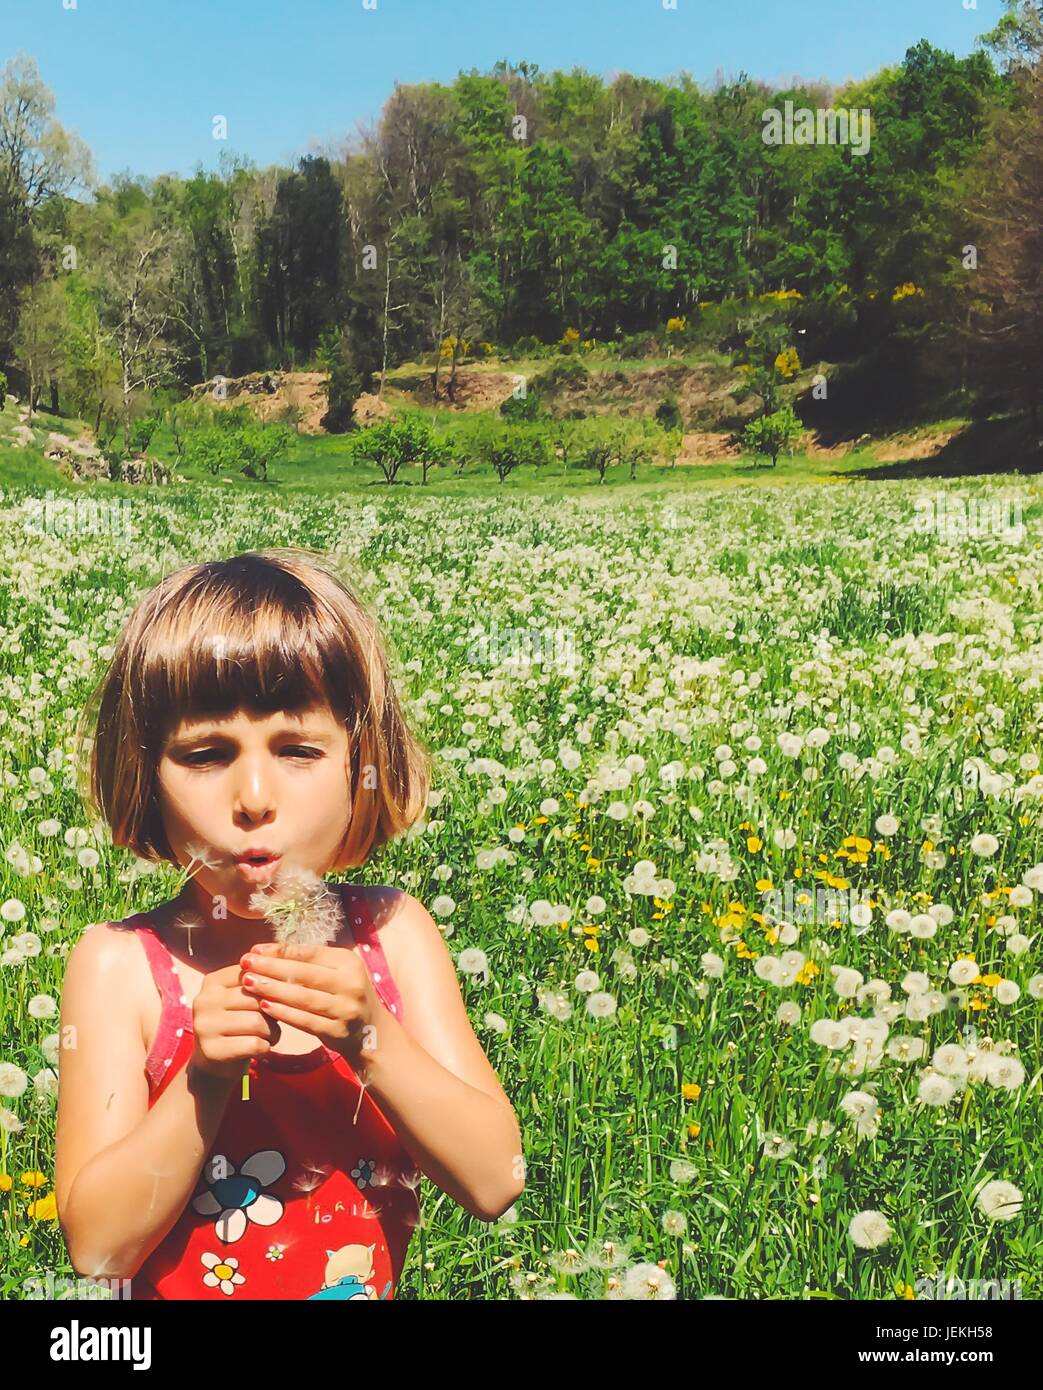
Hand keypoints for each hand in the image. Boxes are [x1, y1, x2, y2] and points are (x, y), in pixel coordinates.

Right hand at [190, 961, 279, 1081]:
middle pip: (256, 999)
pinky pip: (254, 1044)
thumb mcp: (242, 997)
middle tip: (275, 1020)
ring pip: (257, 1022)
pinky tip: (261, 1047)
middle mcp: (204, 1000)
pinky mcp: (211, 1050)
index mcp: (212, 981)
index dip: (273, 986)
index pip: (252, 974)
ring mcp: (205, 1026)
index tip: (277, 997)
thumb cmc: (237, 1021)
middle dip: (274, 1011)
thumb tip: (287, 969)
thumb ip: (258, 981)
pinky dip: (266, 1046)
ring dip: (273, 1031)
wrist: (214, 1062)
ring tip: (270, 1034)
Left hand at [238, 940, 381, 1061]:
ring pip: (302, 997)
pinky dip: (282, 1012)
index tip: (255, 950)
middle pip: (303, 974)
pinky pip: (304, 1020)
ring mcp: (345, 1009)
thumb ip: (312, 962)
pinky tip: (263, 1006)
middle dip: (270, 967)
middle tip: (245, 963)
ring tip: (248, 983)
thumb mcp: (339, 972)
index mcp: (349, 962)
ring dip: (271, 989)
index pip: (310, 952)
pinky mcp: (337, 1031)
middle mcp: (350, 983)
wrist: (371, 1032)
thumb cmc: (346, 995)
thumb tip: (271, 951)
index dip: (280, 950)